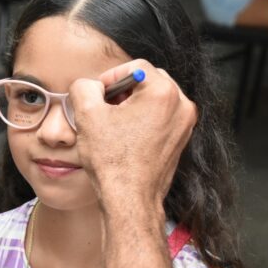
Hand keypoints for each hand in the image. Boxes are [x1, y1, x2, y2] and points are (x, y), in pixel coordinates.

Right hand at [68, 59, 197, 205]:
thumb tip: (89, 85)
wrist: (130, 200)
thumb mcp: (87, 115)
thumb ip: (84, 87)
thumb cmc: (112, 161)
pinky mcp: (180, 139)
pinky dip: (143, 120)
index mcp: (163, 93)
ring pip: (154, 99)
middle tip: (105, 108)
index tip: (98, 95)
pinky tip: (125, 137)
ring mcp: (184, 124)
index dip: (111, 77)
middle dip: (123, 90)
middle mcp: (181, 105)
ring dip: (132, 105)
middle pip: (148, 80)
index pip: (135, 67)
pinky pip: (160, 117)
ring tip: (114, 124)